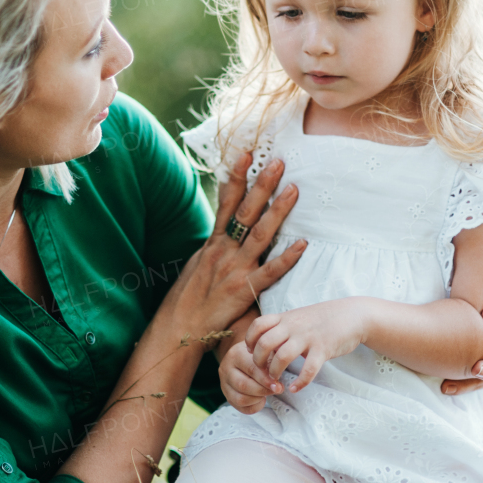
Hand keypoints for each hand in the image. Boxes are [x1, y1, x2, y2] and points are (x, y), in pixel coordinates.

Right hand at [165, 154, 307, 337]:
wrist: (180, 327)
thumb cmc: (188, 295)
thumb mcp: (198, 261)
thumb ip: (215, 243)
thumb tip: (226, 225)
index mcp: (213, 242)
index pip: (226, 202)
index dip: (236, 177)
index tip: (247, 155)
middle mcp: (224, 250)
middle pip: (246, 211)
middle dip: (262, 185)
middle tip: (278, 163)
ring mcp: (236, 269)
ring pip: (260, 235)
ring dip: (278, 211)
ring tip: (293, 190)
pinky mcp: (244, 290)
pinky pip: (270, 271)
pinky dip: (286, 258)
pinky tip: (302, 244)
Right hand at [218, 340, 283, 413]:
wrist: (245, 356)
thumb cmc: (259, 354)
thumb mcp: (265, 351)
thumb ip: (272, 362)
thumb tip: (279, 375)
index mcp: (236, 354)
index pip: (251, 369)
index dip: (266, 379)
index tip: (279, 384)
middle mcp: (226, 368)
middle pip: (243, 385)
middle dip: (263, 390)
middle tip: (276, 390)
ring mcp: (224, 383)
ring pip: (240, 399)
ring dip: (258, 399)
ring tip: (268, 393)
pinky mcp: (227, 395)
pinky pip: (240, 407)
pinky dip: (254, 407)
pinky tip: (261, 400)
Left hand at [245, 299, 362, 391]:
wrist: (352, 314)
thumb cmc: (322, 319)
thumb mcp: (298, 317)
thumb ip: (282, 327)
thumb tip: (264, 342)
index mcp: (286, 318)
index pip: (258, 325)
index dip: (250, 341)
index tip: (252, 353)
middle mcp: (294, 326)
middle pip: (264, 343)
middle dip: (258, 362)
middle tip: (262, 372)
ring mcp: (308, 337)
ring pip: (282, 357)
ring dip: (275, 373)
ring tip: (276, 382)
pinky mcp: (323, 349)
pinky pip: (308, 369)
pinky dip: (300, 382)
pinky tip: (295, 388)